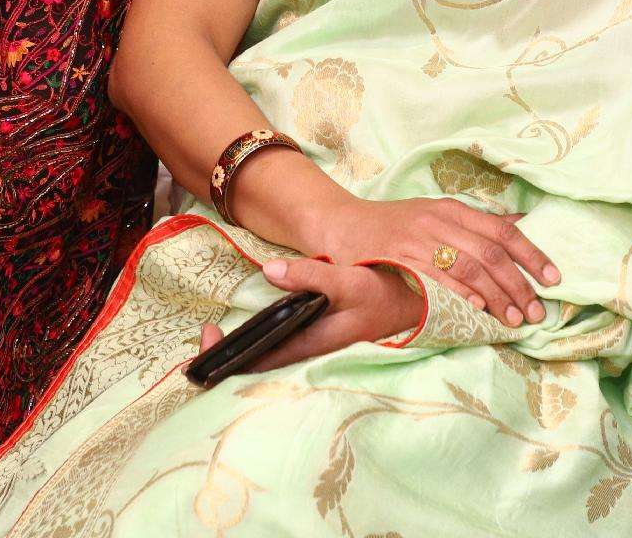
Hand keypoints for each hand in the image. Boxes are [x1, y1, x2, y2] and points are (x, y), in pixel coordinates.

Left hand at [195, 258, 423, 373]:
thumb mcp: (351, 280)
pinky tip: (265, 323)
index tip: (208, 335)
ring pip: (276, 354)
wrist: (424, 301)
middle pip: (264, 361)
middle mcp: (314, 349)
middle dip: (233, 353)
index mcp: (315, 342)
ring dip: (250, 347)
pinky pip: (288, 342)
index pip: (263, 360)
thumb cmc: (388, 292)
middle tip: (207, 334)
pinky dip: (269, 337)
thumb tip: (269, 271)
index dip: (231, 356)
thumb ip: (311, 276)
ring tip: (225, 334)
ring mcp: (320, 343)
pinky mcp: (327, 334)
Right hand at [300, 193, 557, 328]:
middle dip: (518, 284)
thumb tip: (522, 224)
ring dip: (495, 295)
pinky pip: (435, 276)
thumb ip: (475, 225)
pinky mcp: (398, 256)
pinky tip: (476, 308)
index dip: (532, 254)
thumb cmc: (394, 224)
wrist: (341, 224)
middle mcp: (439, 220)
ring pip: (468, 266)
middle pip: (491, 253)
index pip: (503, 230)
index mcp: (453, 209)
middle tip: (535, 311)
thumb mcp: (437, 215)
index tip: (554, 278)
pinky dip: (459, 292)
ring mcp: (418, 238)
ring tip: (513, 318)